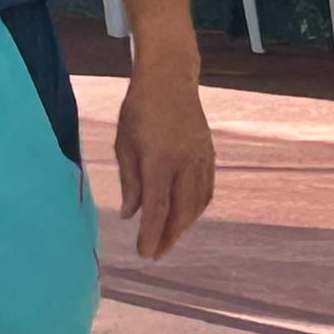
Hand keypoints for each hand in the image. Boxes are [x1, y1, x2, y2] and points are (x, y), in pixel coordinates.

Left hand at [114, 67, 214, 259]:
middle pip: (181, 212)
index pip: (157, 207)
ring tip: (168, 238)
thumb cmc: (139, 110)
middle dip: (169, 237)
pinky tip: (186, 216)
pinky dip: (197, 208)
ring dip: (184, 226)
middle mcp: (184, 162)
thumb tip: (130, 215)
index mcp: (158, 159)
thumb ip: (129, 181)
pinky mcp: (209, 155)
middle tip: (156, 253)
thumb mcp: (124, 143)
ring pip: (196, 204)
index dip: (152, 234)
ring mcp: (200, 159)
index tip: (145, 253)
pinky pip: (206, 190)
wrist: (169, 80)